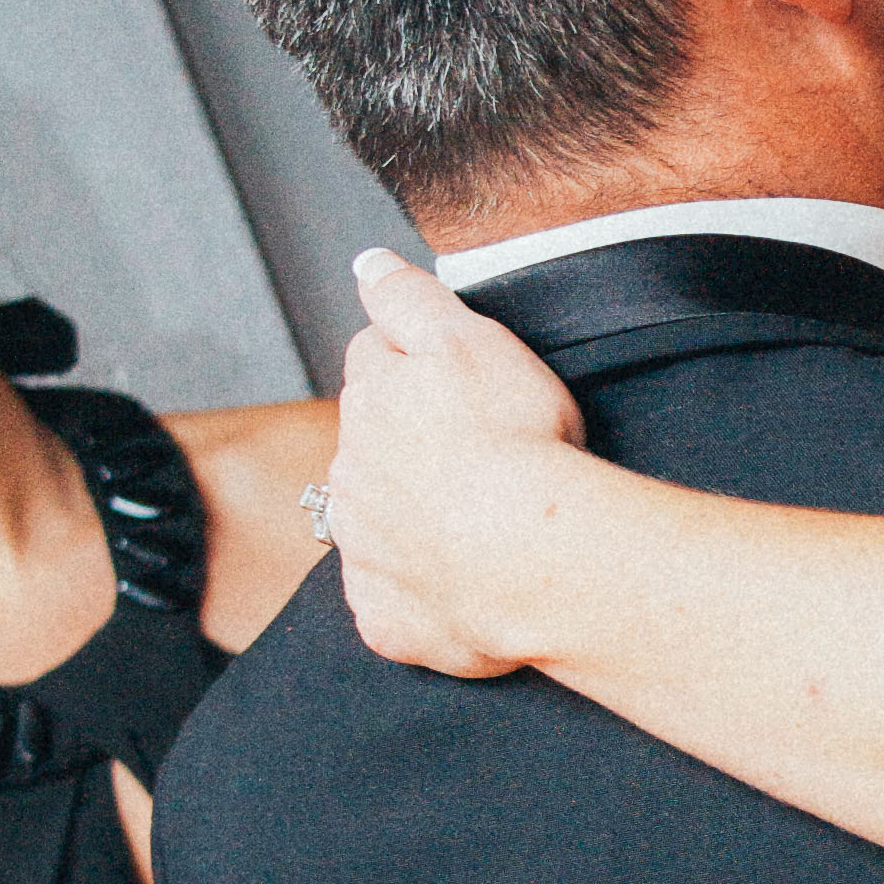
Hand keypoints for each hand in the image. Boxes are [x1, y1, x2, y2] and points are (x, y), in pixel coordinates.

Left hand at [330, 248, 585, 676]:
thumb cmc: (515, 443)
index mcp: (370, 402)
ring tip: (481, 523)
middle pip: (375, 447)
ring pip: (379, 524)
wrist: (532, 555)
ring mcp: (366, 552)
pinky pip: (395, 603)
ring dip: (415, 520)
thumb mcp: (468, 338)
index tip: (464, 384)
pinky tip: (466, 586)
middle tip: (485, 457)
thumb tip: (366, 264)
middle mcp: (352, 476)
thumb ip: (409, 298)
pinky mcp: (388, 618)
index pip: (374, 362)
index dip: (420, 367)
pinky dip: (422, 595)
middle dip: (415, 448)